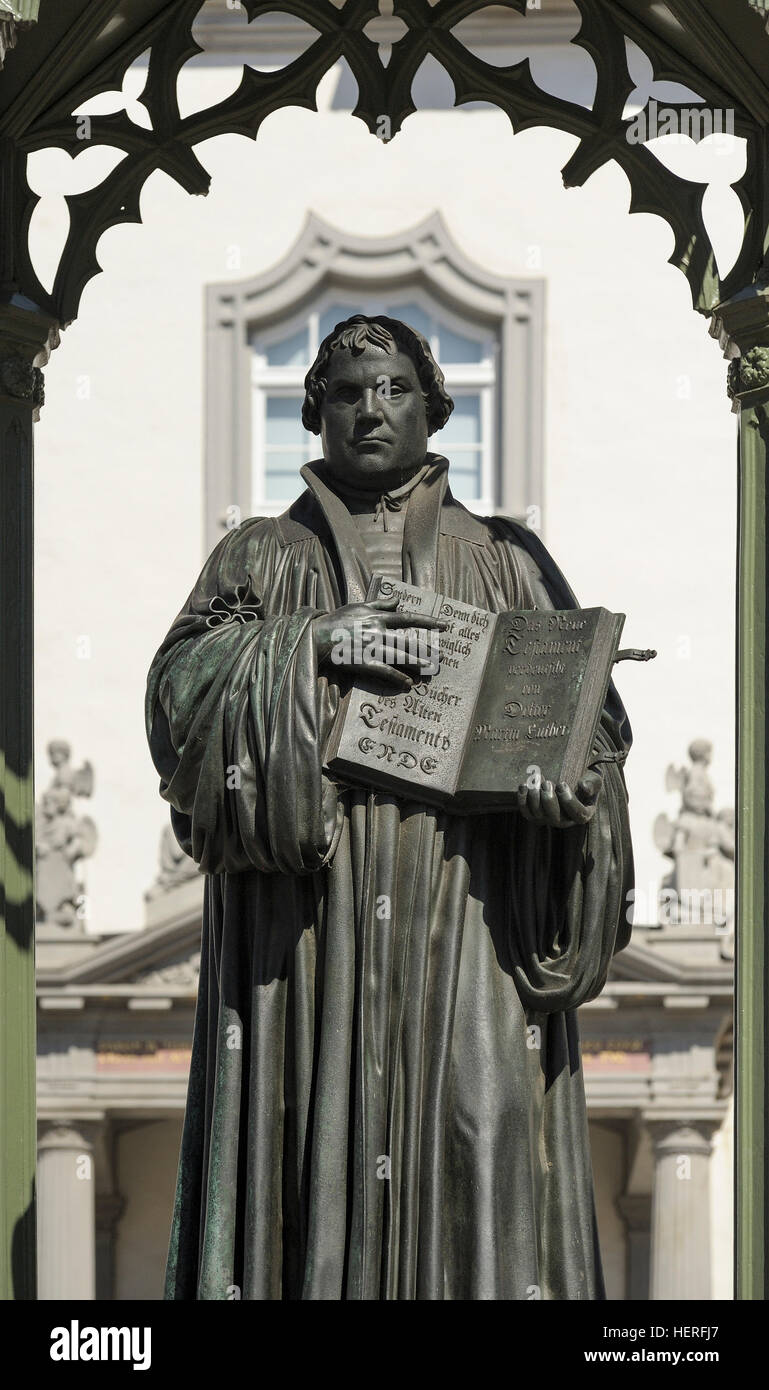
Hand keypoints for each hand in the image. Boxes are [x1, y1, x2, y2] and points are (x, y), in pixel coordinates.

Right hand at [312, 594, 445, 690]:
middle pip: (408, 640)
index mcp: (377, 617)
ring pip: (400, 656)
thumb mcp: (358, 606)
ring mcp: (372, 648)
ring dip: (416, 663)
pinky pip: (385, 671)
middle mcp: (378, 631)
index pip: (408, 618)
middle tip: (441, 654)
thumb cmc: (337, 620)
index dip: (428, 622)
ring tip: (429, 668)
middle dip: (426, 647)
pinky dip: (398, 678)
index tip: (444, 625)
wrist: (317, 636)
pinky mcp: (364, 662)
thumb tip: (398, 600)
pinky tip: (408, 683)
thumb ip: (380, 604)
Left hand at [516, 770, 602, 827]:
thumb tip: (583, 786)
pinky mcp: (535, 815)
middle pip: (555, 819)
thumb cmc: (586, 779)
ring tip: (537, 777)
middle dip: (548, 800)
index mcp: (583, 814)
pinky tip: (523, 784)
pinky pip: (526, 812)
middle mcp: (566, 821)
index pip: (578, 815)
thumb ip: (592, 782)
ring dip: (534, 796)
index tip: (562, 783)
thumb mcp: (594, 778)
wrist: (573, 778)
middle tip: (547, 782)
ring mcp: (549, 819)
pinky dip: (522, 800)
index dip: (568, 801)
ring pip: (538, 815)